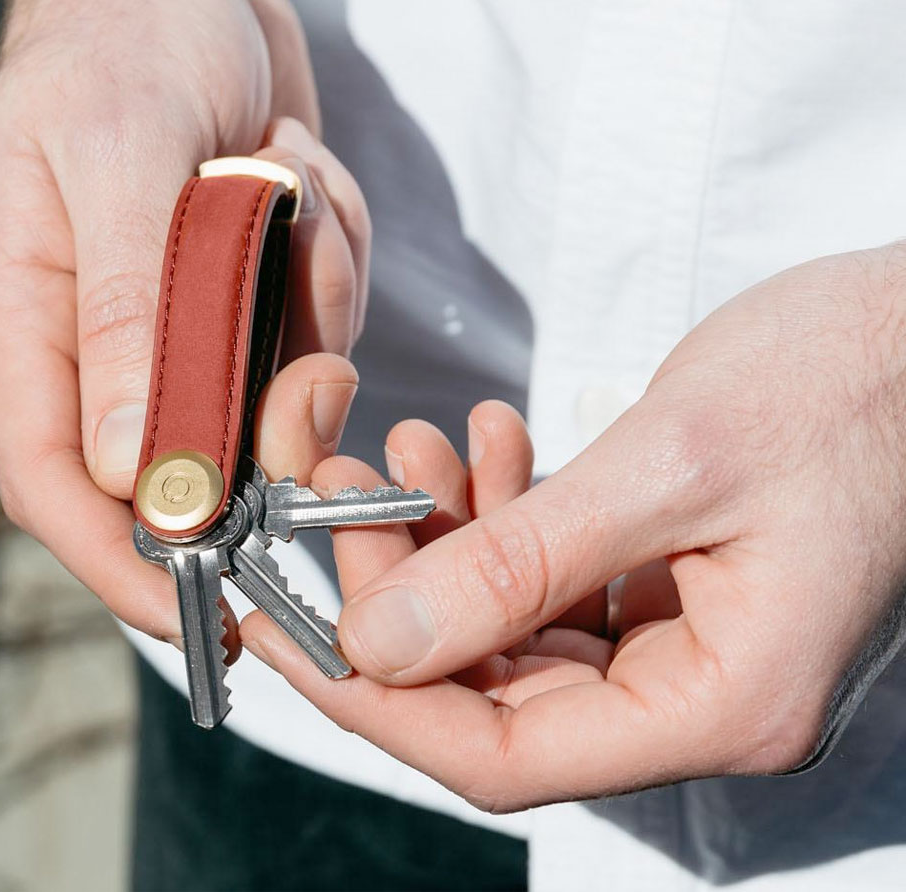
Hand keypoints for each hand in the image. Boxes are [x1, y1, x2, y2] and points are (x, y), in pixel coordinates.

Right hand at [0, 0, 369, 655]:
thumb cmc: (124, 37)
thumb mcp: (119, 155)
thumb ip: (125, 312)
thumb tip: (127, 470)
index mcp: (29, 318)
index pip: (55, 486)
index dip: (122, 567)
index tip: (202, 619)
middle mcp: (104, 341)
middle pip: (187, 462)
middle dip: (263, 432)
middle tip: (308, 376)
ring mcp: (186, 323)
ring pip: (274, 388)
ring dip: (308, 304)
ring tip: (279, 179)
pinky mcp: (252, 296)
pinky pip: (320, 322)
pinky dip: (331, 256)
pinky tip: (293, 169)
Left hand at [242, 243, 905, 810]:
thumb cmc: (848, 382)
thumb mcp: (671, 465)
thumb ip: (518, 563)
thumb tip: (378, 644)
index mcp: (723, 703)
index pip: (507, 754)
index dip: (381, 703)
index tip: (286, 631)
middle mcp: (700, 694)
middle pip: (495, 693)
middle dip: (398, 599)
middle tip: (338, 500)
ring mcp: (686, 643)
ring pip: (513, 632)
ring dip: (443, 546)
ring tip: (407, 452)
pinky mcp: (671, 586)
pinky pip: (550, 580)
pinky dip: (499, 521)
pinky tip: (478, 450)